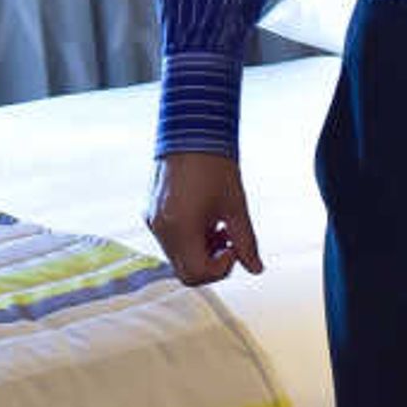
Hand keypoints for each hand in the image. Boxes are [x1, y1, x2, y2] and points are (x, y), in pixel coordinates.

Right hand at [145, 153, 262, 284]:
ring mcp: (153, 220)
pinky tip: (204, 218)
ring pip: (177, 257)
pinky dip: (188, 239)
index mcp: (180, 227)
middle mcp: (161, 228)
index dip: (220, 269)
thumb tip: (255, 268)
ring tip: (218, 226)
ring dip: (200, 251)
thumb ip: (246, 242)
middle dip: (210, 263)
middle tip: (227, 242)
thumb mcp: (236, 206)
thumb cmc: (213, 163)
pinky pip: (169, 240)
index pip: (196, 274)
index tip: (233, 249)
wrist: (192, 132)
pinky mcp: (151, 213)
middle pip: (185, 271)